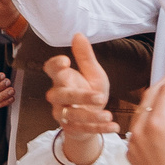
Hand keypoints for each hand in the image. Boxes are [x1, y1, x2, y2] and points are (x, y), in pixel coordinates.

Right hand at [40, 33, 116, 162]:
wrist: (92, 118)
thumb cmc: (89, 91)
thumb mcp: (92, 73)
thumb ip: (85, 56)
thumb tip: (78, 34)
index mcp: (62, 79)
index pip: (51, 70)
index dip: (55, 65)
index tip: (66, 61)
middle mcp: (58, 96)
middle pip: (61, 95)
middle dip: (79, 96)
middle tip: (100, 96)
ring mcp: (63, 114)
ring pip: (72, 115)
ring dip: (91, 116)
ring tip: (108, 115)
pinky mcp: (73, 128)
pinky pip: (84, 129)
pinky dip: (100, 129)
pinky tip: (114, 126)